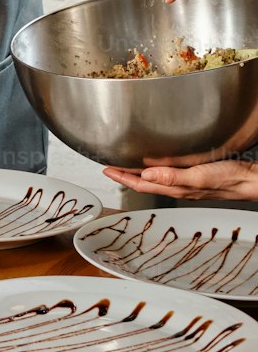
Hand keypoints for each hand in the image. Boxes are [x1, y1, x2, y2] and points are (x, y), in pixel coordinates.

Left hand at [103, 159, 257, 201]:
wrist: (248, 181)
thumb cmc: (227, 180)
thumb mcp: (198, 176)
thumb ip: (172, 176)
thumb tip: (147, 173)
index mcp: (175, 187)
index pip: (141, 183)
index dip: (122, 177)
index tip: (106, 171)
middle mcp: (177, 186)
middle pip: (144, 182)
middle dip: (125, 176)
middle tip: (109, 169)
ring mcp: (185, 182)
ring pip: (154, 179)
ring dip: (137, 173)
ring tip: (125, 167)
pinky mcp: (193, 176)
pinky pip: (167, 175)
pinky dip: (154, 170)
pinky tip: (155, 164)